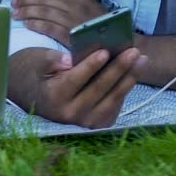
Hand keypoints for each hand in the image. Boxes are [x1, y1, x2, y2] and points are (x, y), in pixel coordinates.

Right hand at [8, 47, 147, 128]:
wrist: (35, 97)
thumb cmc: (38, 73)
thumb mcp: (37, 61)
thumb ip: (52, 60)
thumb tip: (68, 61)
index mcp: (53, 97)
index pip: (75, 79)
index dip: (90, 66)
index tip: (104, 51)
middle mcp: (69, 114)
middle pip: (98, 89)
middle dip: (118, 69)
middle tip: (133, 51)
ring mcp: (84, 122)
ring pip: (111, 99)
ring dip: (129, 78)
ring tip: (141, 59)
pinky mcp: (96, 124)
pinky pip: (115, 106)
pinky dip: (126, 89)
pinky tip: (134, 72)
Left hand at [11, 0, 106, 46]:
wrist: (121, 46)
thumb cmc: (106, 27)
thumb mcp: (93, 8)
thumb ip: (76, 1)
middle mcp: (77, 6)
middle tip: (14, 1)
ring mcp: (74, 21)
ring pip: (44, 12)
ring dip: (27, 11)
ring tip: (16, 13)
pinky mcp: (71, 37)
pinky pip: (49, 28)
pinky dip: (36, 25)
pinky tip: (27, 25)